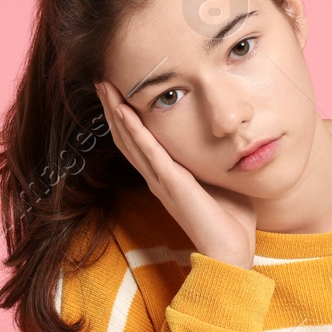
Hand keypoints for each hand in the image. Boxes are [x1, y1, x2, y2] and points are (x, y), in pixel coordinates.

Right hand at [94, 79, 257, 270]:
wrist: (230, 251)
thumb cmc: (230, 221)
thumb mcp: (221, 180)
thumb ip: (216, 161)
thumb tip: (229, 139)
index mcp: (167, 176)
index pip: (139, 141)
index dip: (126, 116)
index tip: (119, 90)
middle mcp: (158, 177)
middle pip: (127, 136)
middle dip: (113, 106)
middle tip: (100, 79)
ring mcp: (162, 180)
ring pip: (131, 140)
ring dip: (116, 111)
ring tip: (104, 86)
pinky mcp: (173, 184)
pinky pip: (150, 152)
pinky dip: (135, 130)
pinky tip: (124, 111)